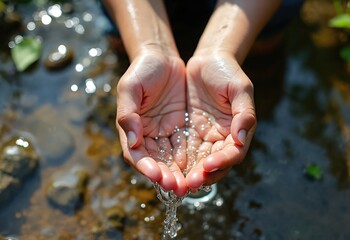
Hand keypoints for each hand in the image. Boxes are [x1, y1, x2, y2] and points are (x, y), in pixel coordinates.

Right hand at [116, 52, 187, 196]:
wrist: (163, 57)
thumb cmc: (143, 70)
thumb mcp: (130, 87)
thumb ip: (128, 113)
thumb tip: (133, 140)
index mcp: (133, 129)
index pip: (137, 155)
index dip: (146, 168)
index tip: (158, 176)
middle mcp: (149, 136)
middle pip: (157, 163)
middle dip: (168, 177)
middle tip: (179, 187)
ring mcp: (166, 134)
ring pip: (174, 160)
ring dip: (183, 173)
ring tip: (193, 184)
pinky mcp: (182, 129)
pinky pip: (190, 147)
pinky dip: (195, 159)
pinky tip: (204, 167)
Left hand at [185, 53, 256, 189]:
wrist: (206, 60)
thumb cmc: (226, 71)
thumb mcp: (240, 87)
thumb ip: (244, 112)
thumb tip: (241, 139)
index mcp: (236, 131)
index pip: (232, 154)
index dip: (222, 163)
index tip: (207, 166)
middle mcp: (219, 139)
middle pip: (213, 165)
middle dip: (201, 176)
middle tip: (188, 184)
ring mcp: (202, 137)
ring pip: (195, 162)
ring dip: (185, 174)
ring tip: (174, 183)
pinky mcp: (186, 133)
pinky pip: (179, 151)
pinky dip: (173, 161)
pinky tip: (163, 167)